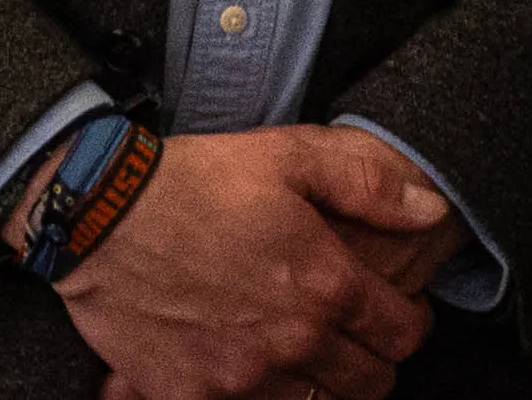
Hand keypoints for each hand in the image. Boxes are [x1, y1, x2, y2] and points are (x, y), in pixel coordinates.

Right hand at [48, 124, 445, 399]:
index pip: (404, 334)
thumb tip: (432, 211)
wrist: (99, 216)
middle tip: (355, 334)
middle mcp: (291, 342)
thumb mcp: (290, 156)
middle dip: (373, 359)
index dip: (410, 321)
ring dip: (320, 384)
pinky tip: (249, 368)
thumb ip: (371, 184)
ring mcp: (241, 379)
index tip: (396, 309)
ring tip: (303, 350)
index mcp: (325, 284)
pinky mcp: (192, 399)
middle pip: (370, 385)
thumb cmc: (197, 181)